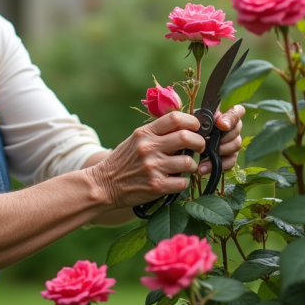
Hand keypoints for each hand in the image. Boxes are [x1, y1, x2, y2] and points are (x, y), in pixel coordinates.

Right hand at [88, 111, 206, 208]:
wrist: (104, 184)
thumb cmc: (122, 161)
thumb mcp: (135, 140)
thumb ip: (156, 133)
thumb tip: (184, 128)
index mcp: (144, 133)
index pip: (174, 118)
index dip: (192, 121)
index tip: (197, 127)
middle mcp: (149, 148)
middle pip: (186, 137)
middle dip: (199, 142)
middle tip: (200, 147)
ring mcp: (153, 167)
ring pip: (188, 162)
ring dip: (192, 165)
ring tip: (186, 167)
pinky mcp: (156, 186)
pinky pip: (183, 182)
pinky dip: (183, 182)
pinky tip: (176, 181)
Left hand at [198, 104, 245, 173]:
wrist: (185, 146)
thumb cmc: (192, 130)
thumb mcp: (195, 121)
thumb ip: (205, 117)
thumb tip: (216, 117)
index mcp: (224, 116)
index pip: (237, 112)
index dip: (231, 118)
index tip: (221, 125)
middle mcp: (232, 128)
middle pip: (236, 130)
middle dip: (223, 137)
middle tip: (209, 141)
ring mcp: (232, 143)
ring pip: (236, 145)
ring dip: (220, 150)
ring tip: (204, 155)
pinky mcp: (229, 157)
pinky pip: (230, 161)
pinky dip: (217, 165)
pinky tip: (204, 167)